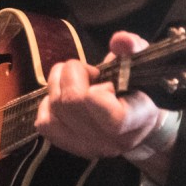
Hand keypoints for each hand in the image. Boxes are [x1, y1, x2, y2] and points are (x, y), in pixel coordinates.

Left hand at [34, 31, 159, 160]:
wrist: (137, 127)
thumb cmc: (138, 90)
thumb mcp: (141, 65)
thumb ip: (133, 49)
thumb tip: (120, 40)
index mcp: (136, 118)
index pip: (112, 116)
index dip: (98, 91)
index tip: (105, 81)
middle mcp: (111, 139)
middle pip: (73, 102)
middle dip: (73, 73)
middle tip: (87, 72)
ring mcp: (88, 146)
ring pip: (55, 108)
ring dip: (58, 83)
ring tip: (74, 80)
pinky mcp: (68, 146)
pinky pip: (44, 122)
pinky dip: (48, 104)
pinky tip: (63, 97)